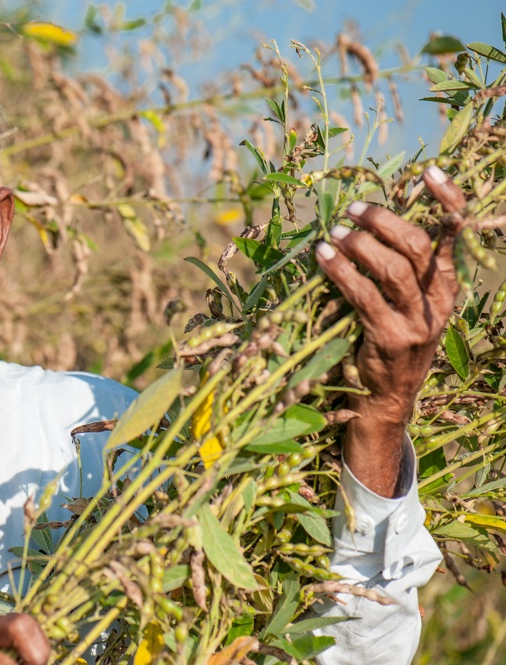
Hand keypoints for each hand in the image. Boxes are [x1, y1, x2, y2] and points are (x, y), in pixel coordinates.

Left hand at [315, 166, 465, 496]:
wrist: (385, 397)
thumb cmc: (387, 338)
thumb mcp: (405, 302)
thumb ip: (398, 267)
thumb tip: (366, 221)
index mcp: (447, 286)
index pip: (457, 235)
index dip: (448, 200)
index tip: (430, 173)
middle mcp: (439, 301)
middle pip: (419, 246)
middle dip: (385, 221)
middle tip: (353, 210)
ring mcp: (418, 321)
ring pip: (394, 269)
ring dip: (360, 245)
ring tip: (334, 234)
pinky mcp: (391, 337)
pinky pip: (364, 294)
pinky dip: (341, 271)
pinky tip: (323, 258)